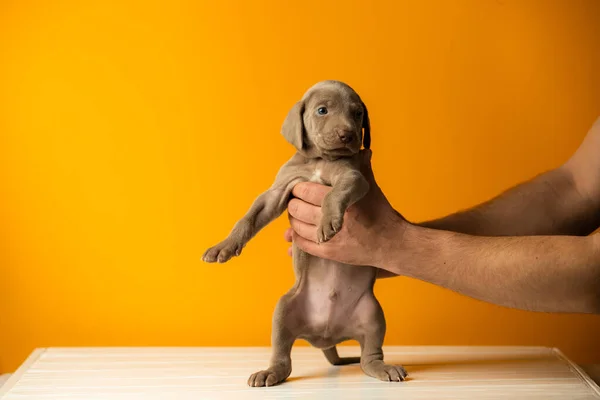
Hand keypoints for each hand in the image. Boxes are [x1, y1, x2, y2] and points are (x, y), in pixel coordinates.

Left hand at [285, 149, 407, 267]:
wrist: (392, 244)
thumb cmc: (381, 214)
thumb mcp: (371, 188)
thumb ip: (363, 168)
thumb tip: (364, 151)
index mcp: (342, 200)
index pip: (307, 191)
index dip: (299, 188)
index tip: (300, 187)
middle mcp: (334, 219)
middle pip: (297, 208)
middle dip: (294, 203)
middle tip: (296, 200)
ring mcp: (330, 238)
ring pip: (296, 226)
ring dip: (294, 219)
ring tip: (298, 214)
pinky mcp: (329, 253)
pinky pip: (302, 243)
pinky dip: (296, 236)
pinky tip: (300, 230)